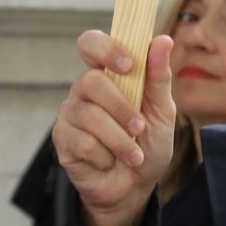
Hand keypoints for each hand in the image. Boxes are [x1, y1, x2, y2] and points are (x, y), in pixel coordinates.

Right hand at [53, 32, 175, 223]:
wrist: (135, 186)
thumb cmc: (148, 142)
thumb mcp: (162, 111)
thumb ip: (159, 78)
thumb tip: (163, 39)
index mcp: (108, 74)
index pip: (91, 43)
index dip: (106, 48)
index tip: (129, 65)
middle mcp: (84, 89)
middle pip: (91, 81)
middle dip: (121, 108)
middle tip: (139, 128)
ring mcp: (70, 114)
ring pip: (90, 117)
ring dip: (120, 140)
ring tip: (134, 155)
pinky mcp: (62, 140)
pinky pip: (84, 143)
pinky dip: (106, 157)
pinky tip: (111, 162)